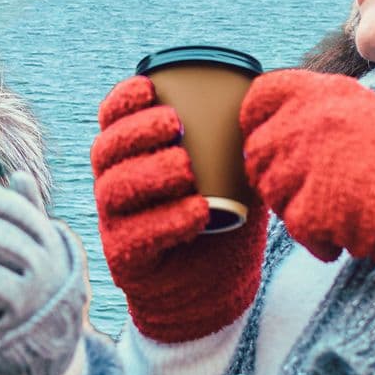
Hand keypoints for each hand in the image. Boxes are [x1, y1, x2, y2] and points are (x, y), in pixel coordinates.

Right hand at [90, 75, 267, 342]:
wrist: (214, 288)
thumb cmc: (223, 218)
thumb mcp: (232, 171)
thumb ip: (238, 139)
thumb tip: (267, 96)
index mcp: (131, 157)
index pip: (111, 121)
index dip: (123, 100)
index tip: (150, 86)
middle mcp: (115, 186)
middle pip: (107, 151)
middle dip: (136, 132)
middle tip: (174, 124)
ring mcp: (116, 223)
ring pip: (115, 190)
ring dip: (150, 173)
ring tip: (186, 168)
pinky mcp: (127, 259)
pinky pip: (137, 236)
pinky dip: (168, 221)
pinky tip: (197, 211)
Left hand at [240, 68, 374, 269]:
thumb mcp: (369, 114)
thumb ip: (323, 115)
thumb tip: (283, 130)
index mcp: (324, 92)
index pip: (260, 95)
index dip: (255, 120)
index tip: (264, 136)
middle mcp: (307, 121)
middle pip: (258, 150)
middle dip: (275, 175)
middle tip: (309, 191)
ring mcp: (304, 164)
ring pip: (271, 191)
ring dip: (295, 208)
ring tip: (337, 213)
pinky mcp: (308, 207)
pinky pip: (294, 227)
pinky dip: (317, 240)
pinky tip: (345, 238)